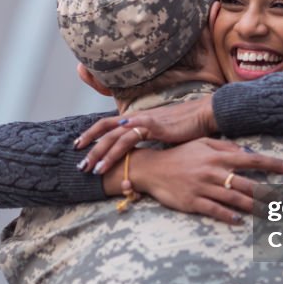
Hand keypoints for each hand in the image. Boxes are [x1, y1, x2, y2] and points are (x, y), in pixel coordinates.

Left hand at [75, 96, 217, 174]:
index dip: (92, 133)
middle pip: (104, 129)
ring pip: (112, 137)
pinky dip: (115, 152)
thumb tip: (143, 151)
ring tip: (91, 169)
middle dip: (89, 147)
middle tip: (79, 164)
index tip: (80, 146)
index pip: (108, 124)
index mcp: (136, 118)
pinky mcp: (151, 127)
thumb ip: (149, 138)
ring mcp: (142, 121)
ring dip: (100, 153)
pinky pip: (127, 140)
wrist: (204, 114)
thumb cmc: (186, 125)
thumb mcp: (162, 132)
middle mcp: (135, 117)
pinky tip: (106, 162)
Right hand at [125, 138, 282, 223]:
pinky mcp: (192, 202)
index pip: (251, 160)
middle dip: (269, 193)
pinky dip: (228, 216)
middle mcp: (212, 172)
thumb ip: (225, 148)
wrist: (152, 168)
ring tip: (270, 214)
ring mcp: (202, 188)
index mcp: (217, 157)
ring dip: (255, 207)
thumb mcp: (202, 144)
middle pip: (247, 184)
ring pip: (234, 200)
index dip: (272, 164)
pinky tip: (240, 221)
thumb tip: (247, 152)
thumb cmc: (180, 155)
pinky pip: (214, 210)